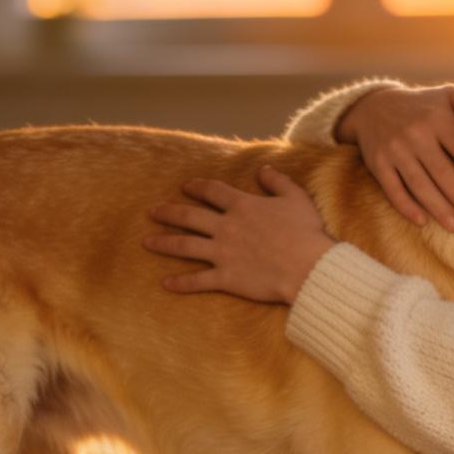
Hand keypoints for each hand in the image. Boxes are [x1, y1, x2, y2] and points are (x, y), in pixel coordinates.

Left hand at [144, 166, 336, 304]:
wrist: (307, 266)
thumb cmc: (305, 232)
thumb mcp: (296, 197)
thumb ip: (277, 181)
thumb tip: (263, 169)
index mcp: (242, 206)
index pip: (212, 192)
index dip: (197, 187)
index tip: (185, 187)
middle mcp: (226, 227)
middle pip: (189, 217)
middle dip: (168, 213)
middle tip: (152, 212)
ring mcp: (223, 253)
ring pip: (185, 246)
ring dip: (164, 243)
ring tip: (146, 242)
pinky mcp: (226, 277)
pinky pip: (197, 280)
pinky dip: (180, 283)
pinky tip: (165, 283)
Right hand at [337, 85, 453, 231]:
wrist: (373, 105)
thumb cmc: (422, 106)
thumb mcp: (446, 96)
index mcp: (438, 118)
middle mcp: (416, 134)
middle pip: (444, 173)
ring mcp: (394, 150)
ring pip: (420, 186)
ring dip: (440, 209)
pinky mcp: (377, 163)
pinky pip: (393, 190)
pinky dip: (407, 207)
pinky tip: (422, 222)